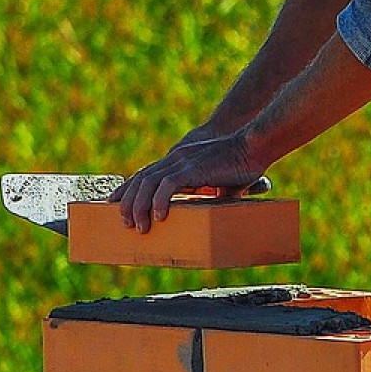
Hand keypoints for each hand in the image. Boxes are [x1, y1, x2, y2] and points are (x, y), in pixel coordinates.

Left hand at [109, 133, 268, 231]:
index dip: (128, 187)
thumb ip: (212, 192)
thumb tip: (215, 212)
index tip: (115, 202)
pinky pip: (168, 185)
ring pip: (148, 183)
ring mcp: (183, 161)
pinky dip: (159, 201)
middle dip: (127, 201)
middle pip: (140, 178)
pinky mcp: (193, 168)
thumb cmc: (243, 163)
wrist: (255, 144)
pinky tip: (159, 216)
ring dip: (139, 206)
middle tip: (124, 221)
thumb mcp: (220, 180)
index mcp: (179, 159)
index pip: (145, 173)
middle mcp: (176, 158)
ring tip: (139, 226)